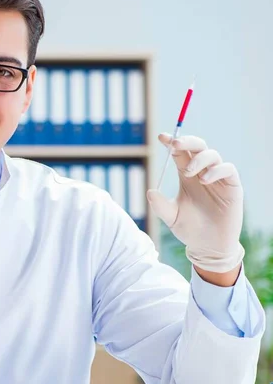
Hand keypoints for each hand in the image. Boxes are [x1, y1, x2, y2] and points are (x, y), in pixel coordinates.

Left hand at [147, 133, 243, 273]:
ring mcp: (218, 178)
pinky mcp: (232, 186)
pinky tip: (204, 180)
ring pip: (212, 154)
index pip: (179, 153)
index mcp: (186, 175)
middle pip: (197, 147)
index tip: (161, 137)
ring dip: (199, 159)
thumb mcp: (171, 217)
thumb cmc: (189, 229)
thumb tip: (149, 191)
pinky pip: (228, 169)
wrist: (208, 246)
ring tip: (188, 173)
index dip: (171, 143)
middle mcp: (202, 172)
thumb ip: (160, 205)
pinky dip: (216, 170)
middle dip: (186, 141)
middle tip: (175, 144)